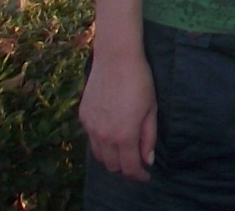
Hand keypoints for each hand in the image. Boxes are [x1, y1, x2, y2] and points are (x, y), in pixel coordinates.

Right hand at [79, 44, 157, 180]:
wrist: (116, 58)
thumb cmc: (140, 81)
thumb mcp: (151, 109)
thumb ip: (148, 137)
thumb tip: (147, 160)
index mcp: (124, 135)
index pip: (130, 167)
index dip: (139, 176)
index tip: (146, 176)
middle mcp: (103, 136)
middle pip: (112, 166)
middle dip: (125, 168)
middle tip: (136, 162)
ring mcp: (90, 127)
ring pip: (99, 156)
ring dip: (112, 158)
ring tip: (124, 151)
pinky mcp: (83, 117)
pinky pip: (91, 140)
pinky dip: (101, 144)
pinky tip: (111, 135)